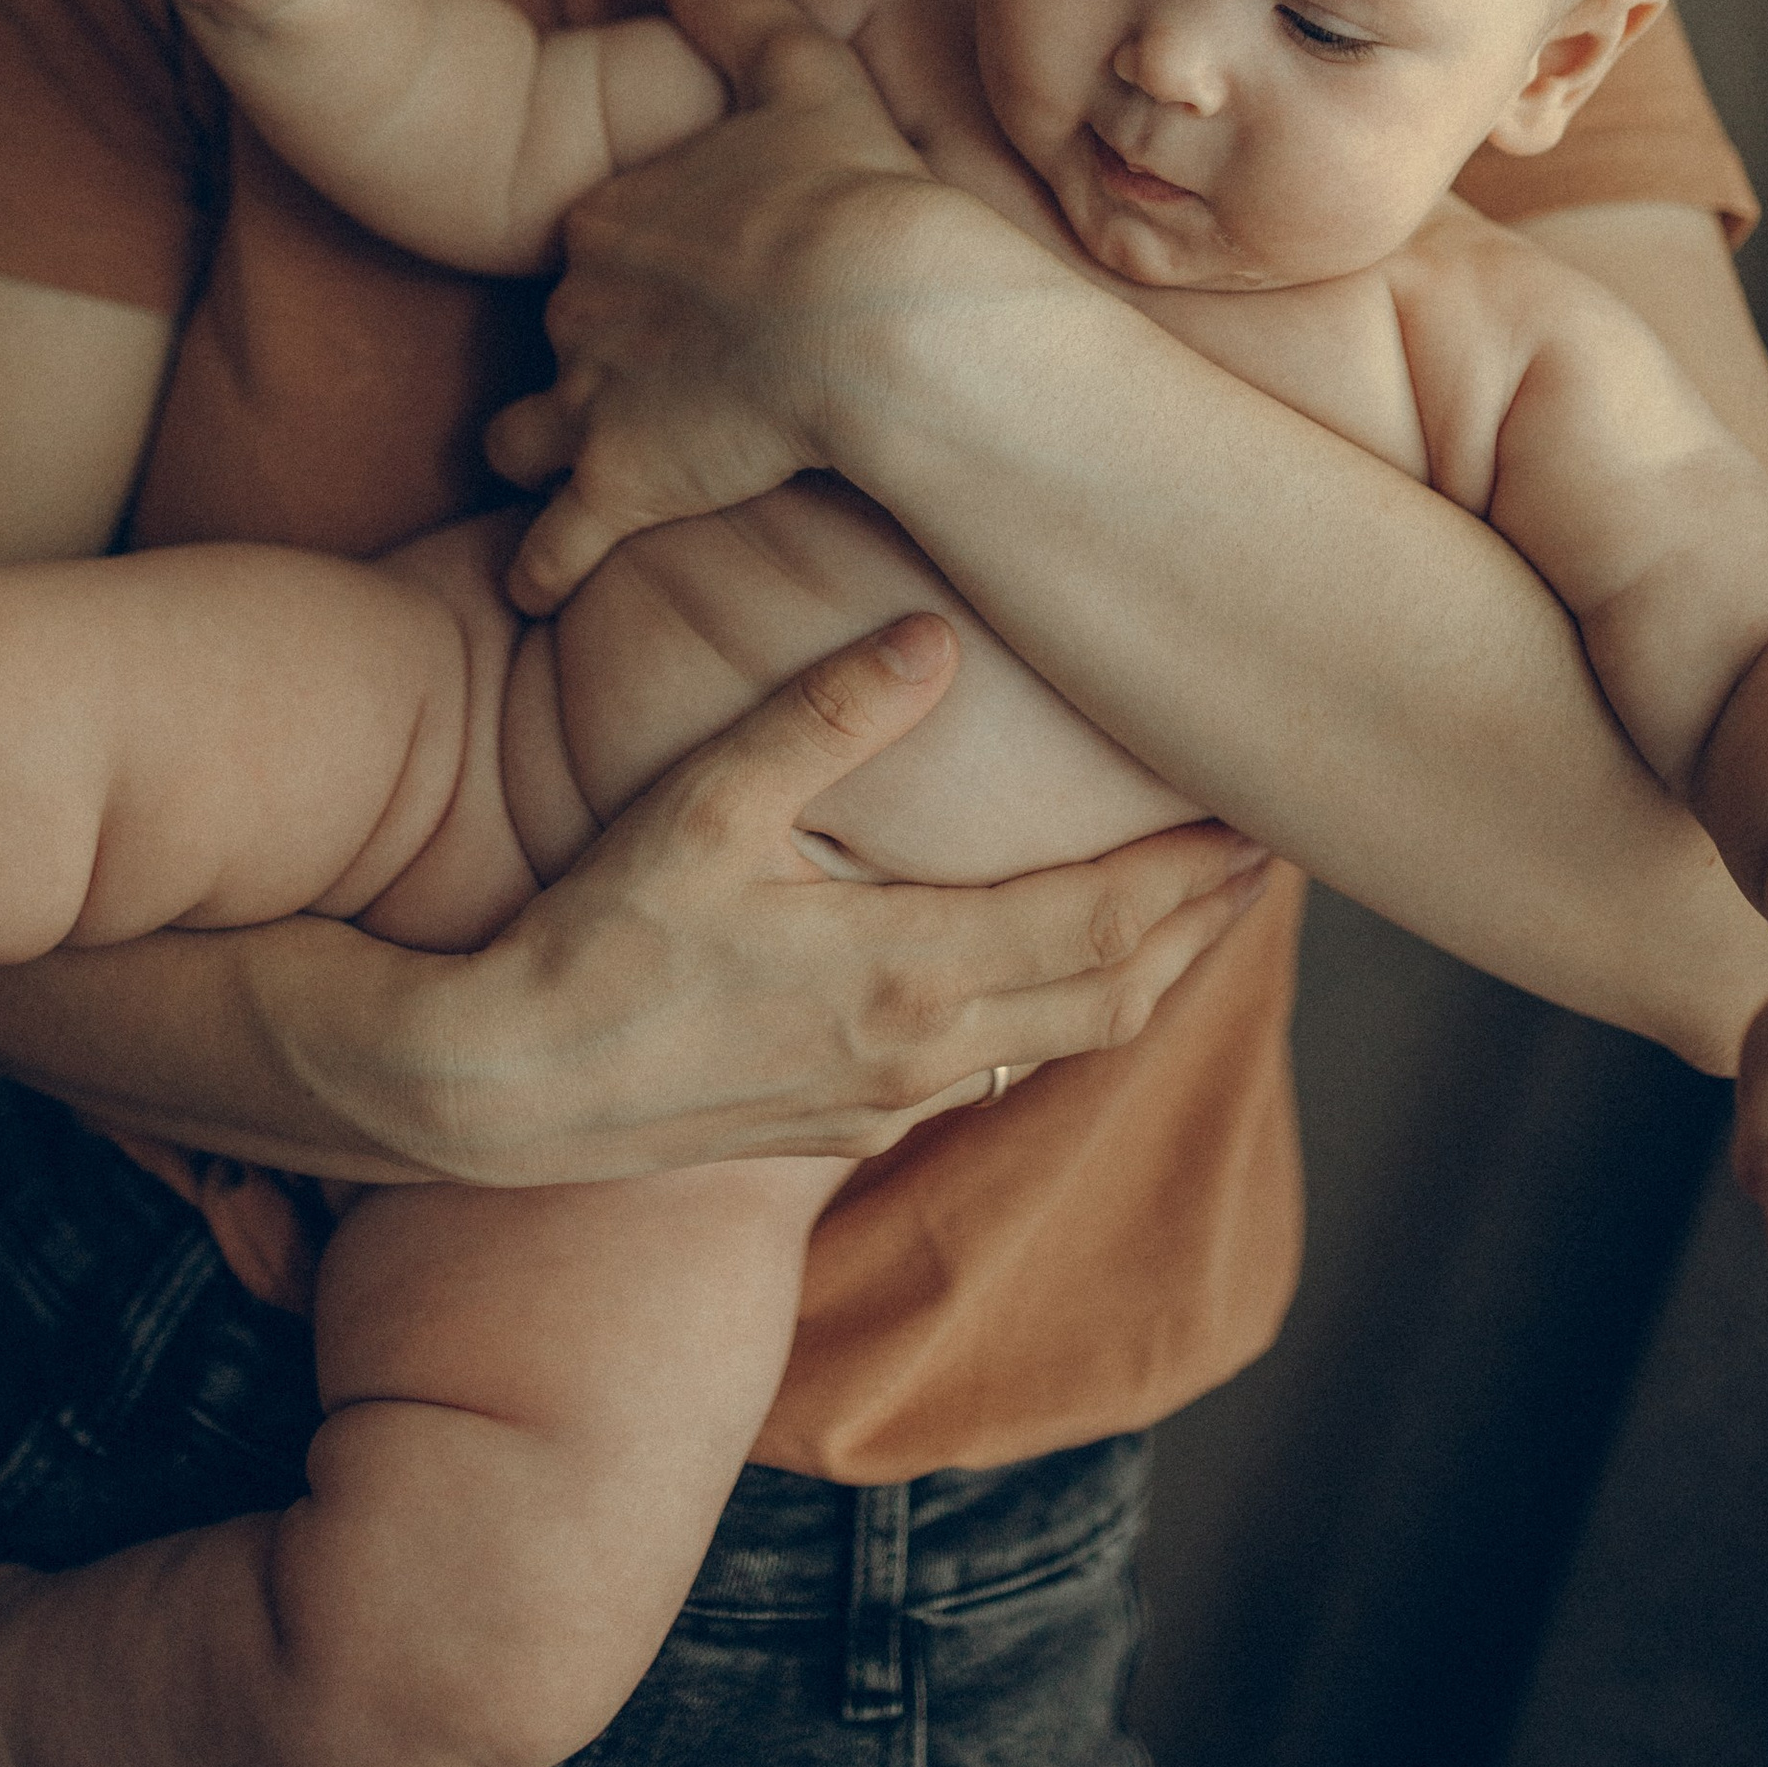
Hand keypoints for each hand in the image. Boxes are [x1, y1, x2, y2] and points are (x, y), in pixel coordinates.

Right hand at [393, 614, 1276, 1176]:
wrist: (499, 1092)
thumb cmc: (594, 939)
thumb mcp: (704, 805)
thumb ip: (826, 715)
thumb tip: (935, 634)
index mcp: (910, 969)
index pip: (1107, 922)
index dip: (1199, 874)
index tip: (1268, 820)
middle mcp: (922, 1053)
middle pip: (1117, 994)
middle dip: (1202, 924)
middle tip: (1268, 853)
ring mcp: (886, 1106)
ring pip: (1063, 1044)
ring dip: (1141, 977)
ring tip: (1193, 908)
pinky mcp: (843, 1132)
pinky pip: (992, 1074)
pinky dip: (1057, 1019)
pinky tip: (1053, 978)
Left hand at [488, 0, 952, 612]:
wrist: (871, 305)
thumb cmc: (851, 190)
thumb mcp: (804, 70)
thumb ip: (738, 8)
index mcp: (617, 211)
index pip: (598, 242)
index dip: (630, 267)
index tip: (660, 290)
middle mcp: (583, 301)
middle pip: (563, 331)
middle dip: (583, 357)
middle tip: (620, 389)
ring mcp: (592, 394)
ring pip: (530, 430)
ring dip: (538, 451)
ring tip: (549, 475)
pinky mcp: (617, 480)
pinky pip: (554, 542)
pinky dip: (543, 565)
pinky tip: (536, 587)